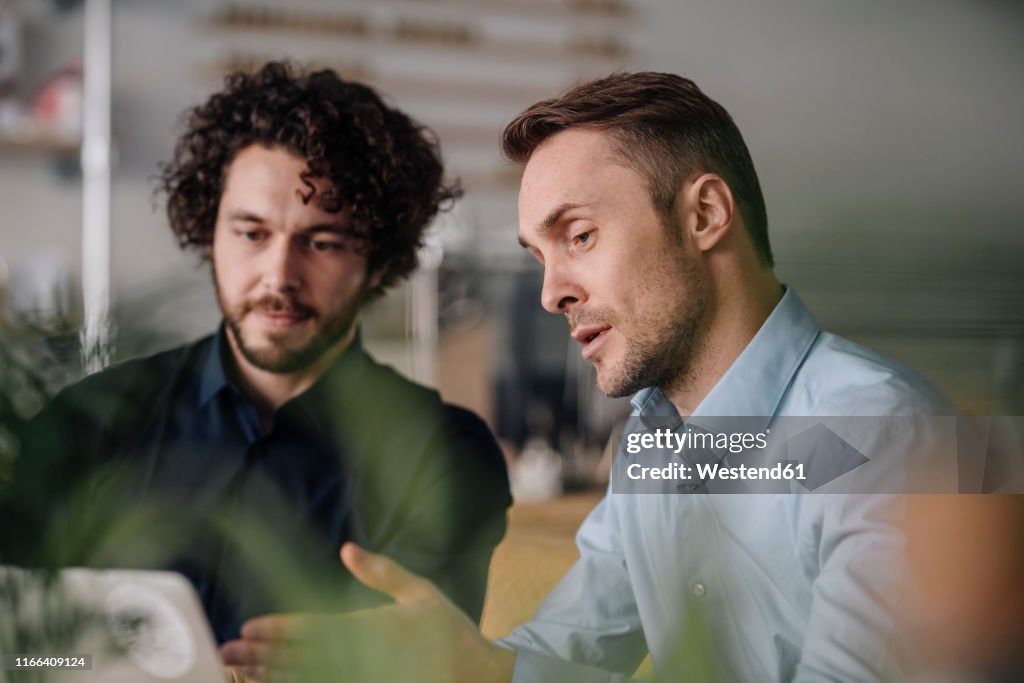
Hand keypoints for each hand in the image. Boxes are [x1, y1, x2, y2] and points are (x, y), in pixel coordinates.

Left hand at [220, 542, 515, 682]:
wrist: (479, 676)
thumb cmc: (450, 631)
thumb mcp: (421, 592)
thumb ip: (383, 572)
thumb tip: (346, 548)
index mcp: (375, 626)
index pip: (316, 627)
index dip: (280, 628)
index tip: (249, 628)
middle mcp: (366, 657)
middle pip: (303, 657)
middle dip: (262, 655)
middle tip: (225, 654)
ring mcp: (367, 679)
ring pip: (309, 680)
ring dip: (272, 676)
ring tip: (239, 673)